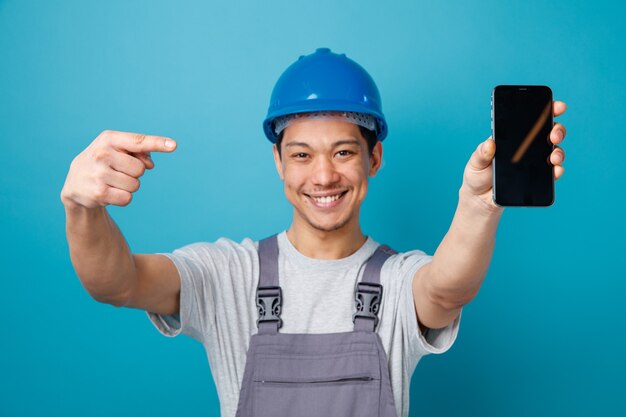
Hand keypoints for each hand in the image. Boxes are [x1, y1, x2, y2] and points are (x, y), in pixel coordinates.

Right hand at [60, 130, 176, 208]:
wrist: (76, 183)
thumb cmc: (104, 162)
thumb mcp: (118, 150)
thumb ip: (139, 152)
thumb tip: (150, 165)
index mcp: (109, 139)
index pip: (138, 141)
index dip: (158, 143)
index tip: (173, 145)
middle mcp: (102, 153)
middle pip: (140, 169)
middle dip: (134, 173)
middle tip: (118, 171)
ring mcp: (99, 174)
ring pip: (135, 185)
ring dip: (128, 186)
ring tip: (111, 182)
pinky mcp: (99, 193)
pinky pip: (128, 198)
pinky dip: (122, 198)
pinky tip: (108, 192)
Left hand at [461, 101, 567, 210]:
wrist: (481, 199)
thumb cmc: (477, 176)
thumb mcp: (475, 163)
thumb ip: (481, 154)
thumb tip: (489, 143)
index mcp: (512, 136)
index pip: (532, 119)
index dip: (548, 110)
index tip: (557, 106)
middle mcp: (527, 147)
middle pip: (549, 132)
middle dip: (557, 130)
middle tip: (553, 135)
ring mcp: (534, 162)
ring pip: (554, 151)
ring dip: (559, 152)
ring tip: (553, 157)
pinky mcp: (537, 177)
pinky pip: (552, 172)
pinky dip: (557, 170)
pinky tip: (556, 170)